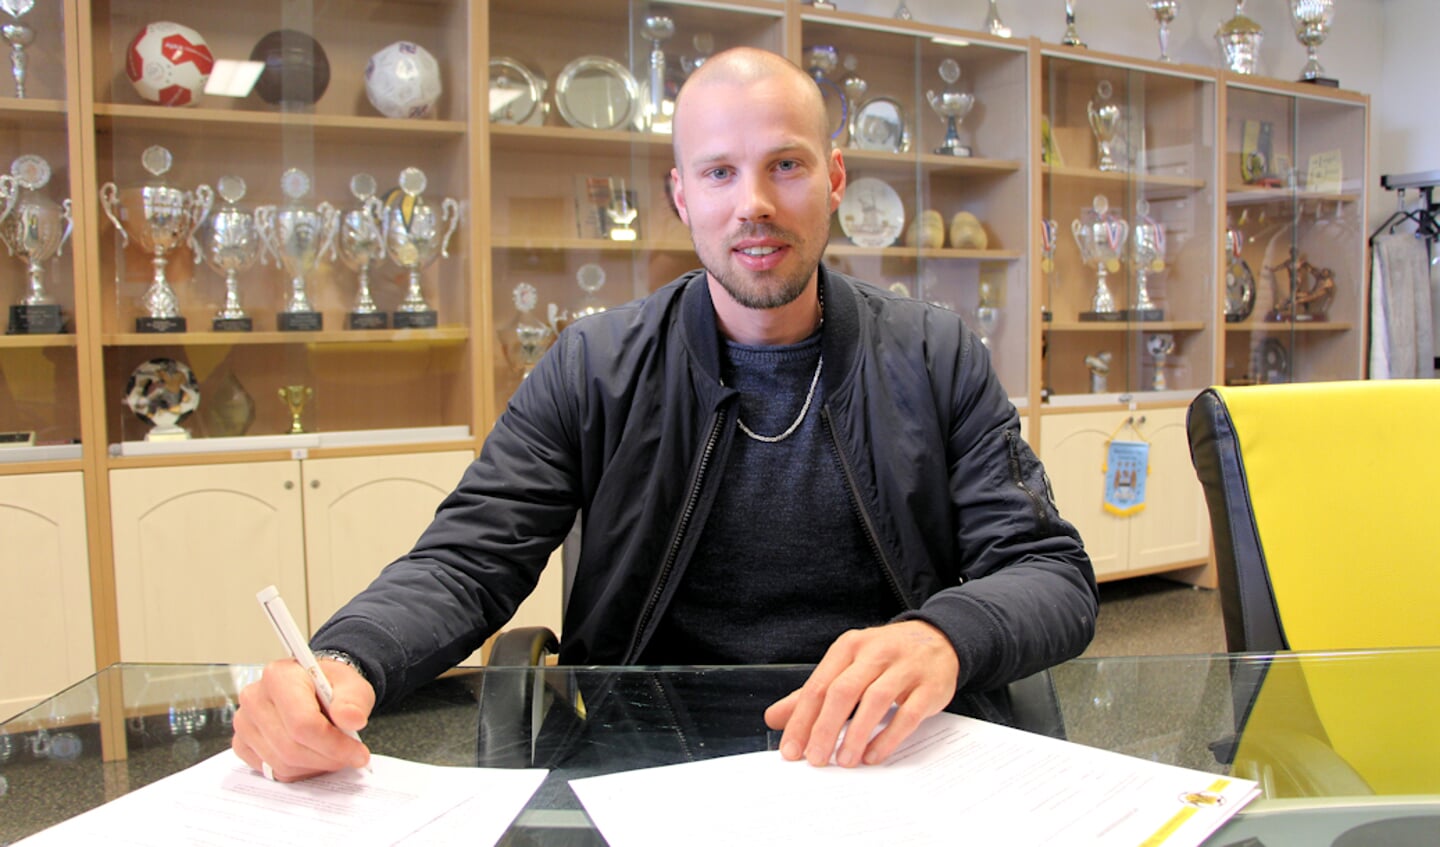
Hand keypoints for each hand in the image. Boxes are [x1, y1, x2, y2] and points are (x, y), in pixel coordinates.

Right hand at [231, 658, 373, 781]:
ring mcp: (244, 723)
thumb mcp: (352, 685)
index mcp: (279, 676)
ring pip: (282, 763)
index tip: (359, 753)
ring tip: (333, 753)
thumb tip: (353, 719)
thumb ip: (354, 700)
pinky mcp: (241, 744)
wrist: (311, 686)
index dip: (333, 744)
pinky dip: (299, 771)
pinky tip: (313, 757)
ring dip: (315, 766)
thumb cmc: (329, 684)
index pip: (303, 723)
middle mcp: (254, 698)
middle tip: (351, 757)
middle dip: (328, 758)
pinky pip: (272, 771)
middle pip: (292, 747)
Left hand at [764, 620, 957, 767]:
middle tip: (815, 759)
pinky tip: (874, 755)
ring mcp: (904, 667)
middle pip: (843, 691)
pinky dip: (889, 736)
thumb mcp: (847, 666)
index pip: (818, 685)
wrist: (938, 639)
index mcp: (848, 647)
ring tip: (844, 761)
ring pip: (875, 700)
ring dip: (857, 734)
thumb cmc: (885, 658)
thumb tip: (774, 718)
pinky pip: (908, 714)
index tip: (791, 750)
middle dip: (825, 728)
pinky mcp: (929, 686)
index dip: (802, 720)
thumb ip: (813, 693)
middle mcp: (875, 652)